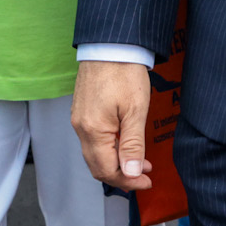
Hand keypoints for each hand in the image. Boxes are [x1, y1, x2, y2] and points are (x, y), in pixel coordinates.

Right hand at [72, 60, 153, 189]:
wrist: (110, 44)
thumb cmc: (124, 72)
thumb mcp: (135, 110)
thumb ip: (132, 145)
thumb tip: (131, 173)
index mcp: (93, 130)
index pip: (107, 170)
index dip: (127, 181)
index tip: (146, 181)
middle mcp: (80, 128)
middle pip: (97, 166)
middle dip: (121, 176)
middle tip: (143, 176)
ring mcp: (78, 119)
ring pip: (94, 154)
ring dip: (115, 163)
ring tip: (139, 162)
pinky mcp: (81, 111)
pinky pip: (92, 140)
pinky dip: (108, 149)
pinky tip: (124, 144)